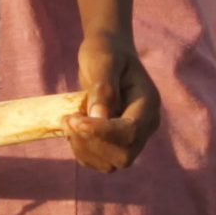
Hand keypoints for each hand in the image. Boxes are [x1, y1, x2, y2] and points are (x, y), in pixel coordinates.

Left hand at [62, 41, 156, 172]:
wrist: (108, 53)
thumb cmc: (106, 51)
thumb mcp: (103, 61)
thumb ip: (103, 87)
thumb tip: (99, 116)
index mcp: (148, 104)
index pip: (130, 132)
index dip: (101, 132)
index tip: (73, 119)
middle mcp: (145, 125)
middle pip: (124, 154)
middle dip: (91, 143)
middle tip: (67, 119)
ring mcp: (133, 137)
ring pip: (112, 163)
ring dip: (84, 149)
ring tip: (68, 121)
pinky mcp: (117, 143)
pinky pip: (101, 161)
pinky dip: (82, 152)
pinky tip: (72, 130)